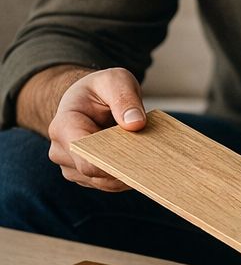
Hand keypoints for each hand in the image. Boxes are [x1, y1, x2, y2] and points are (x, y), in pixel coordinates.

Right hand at [49, 67, 146, 191]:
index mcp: (63, 126)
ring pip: (104, 182)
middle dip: (125, 167)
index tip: (139, 156)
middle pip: (96, 173)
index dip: (112, 161)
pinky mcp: (85, 175)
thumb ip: (125, 98)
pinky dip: (126, 176)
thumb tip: (136, 124)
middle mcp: (61, 151)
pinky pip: (108, 183)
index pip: (84, 156)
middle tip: (155, 159)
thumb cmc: (100, 89)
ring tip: (151, 160)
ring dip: (128, 174)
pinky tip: (143, 165)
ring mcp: (72, 166)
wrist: (88, 100)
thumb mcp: (115, 80)